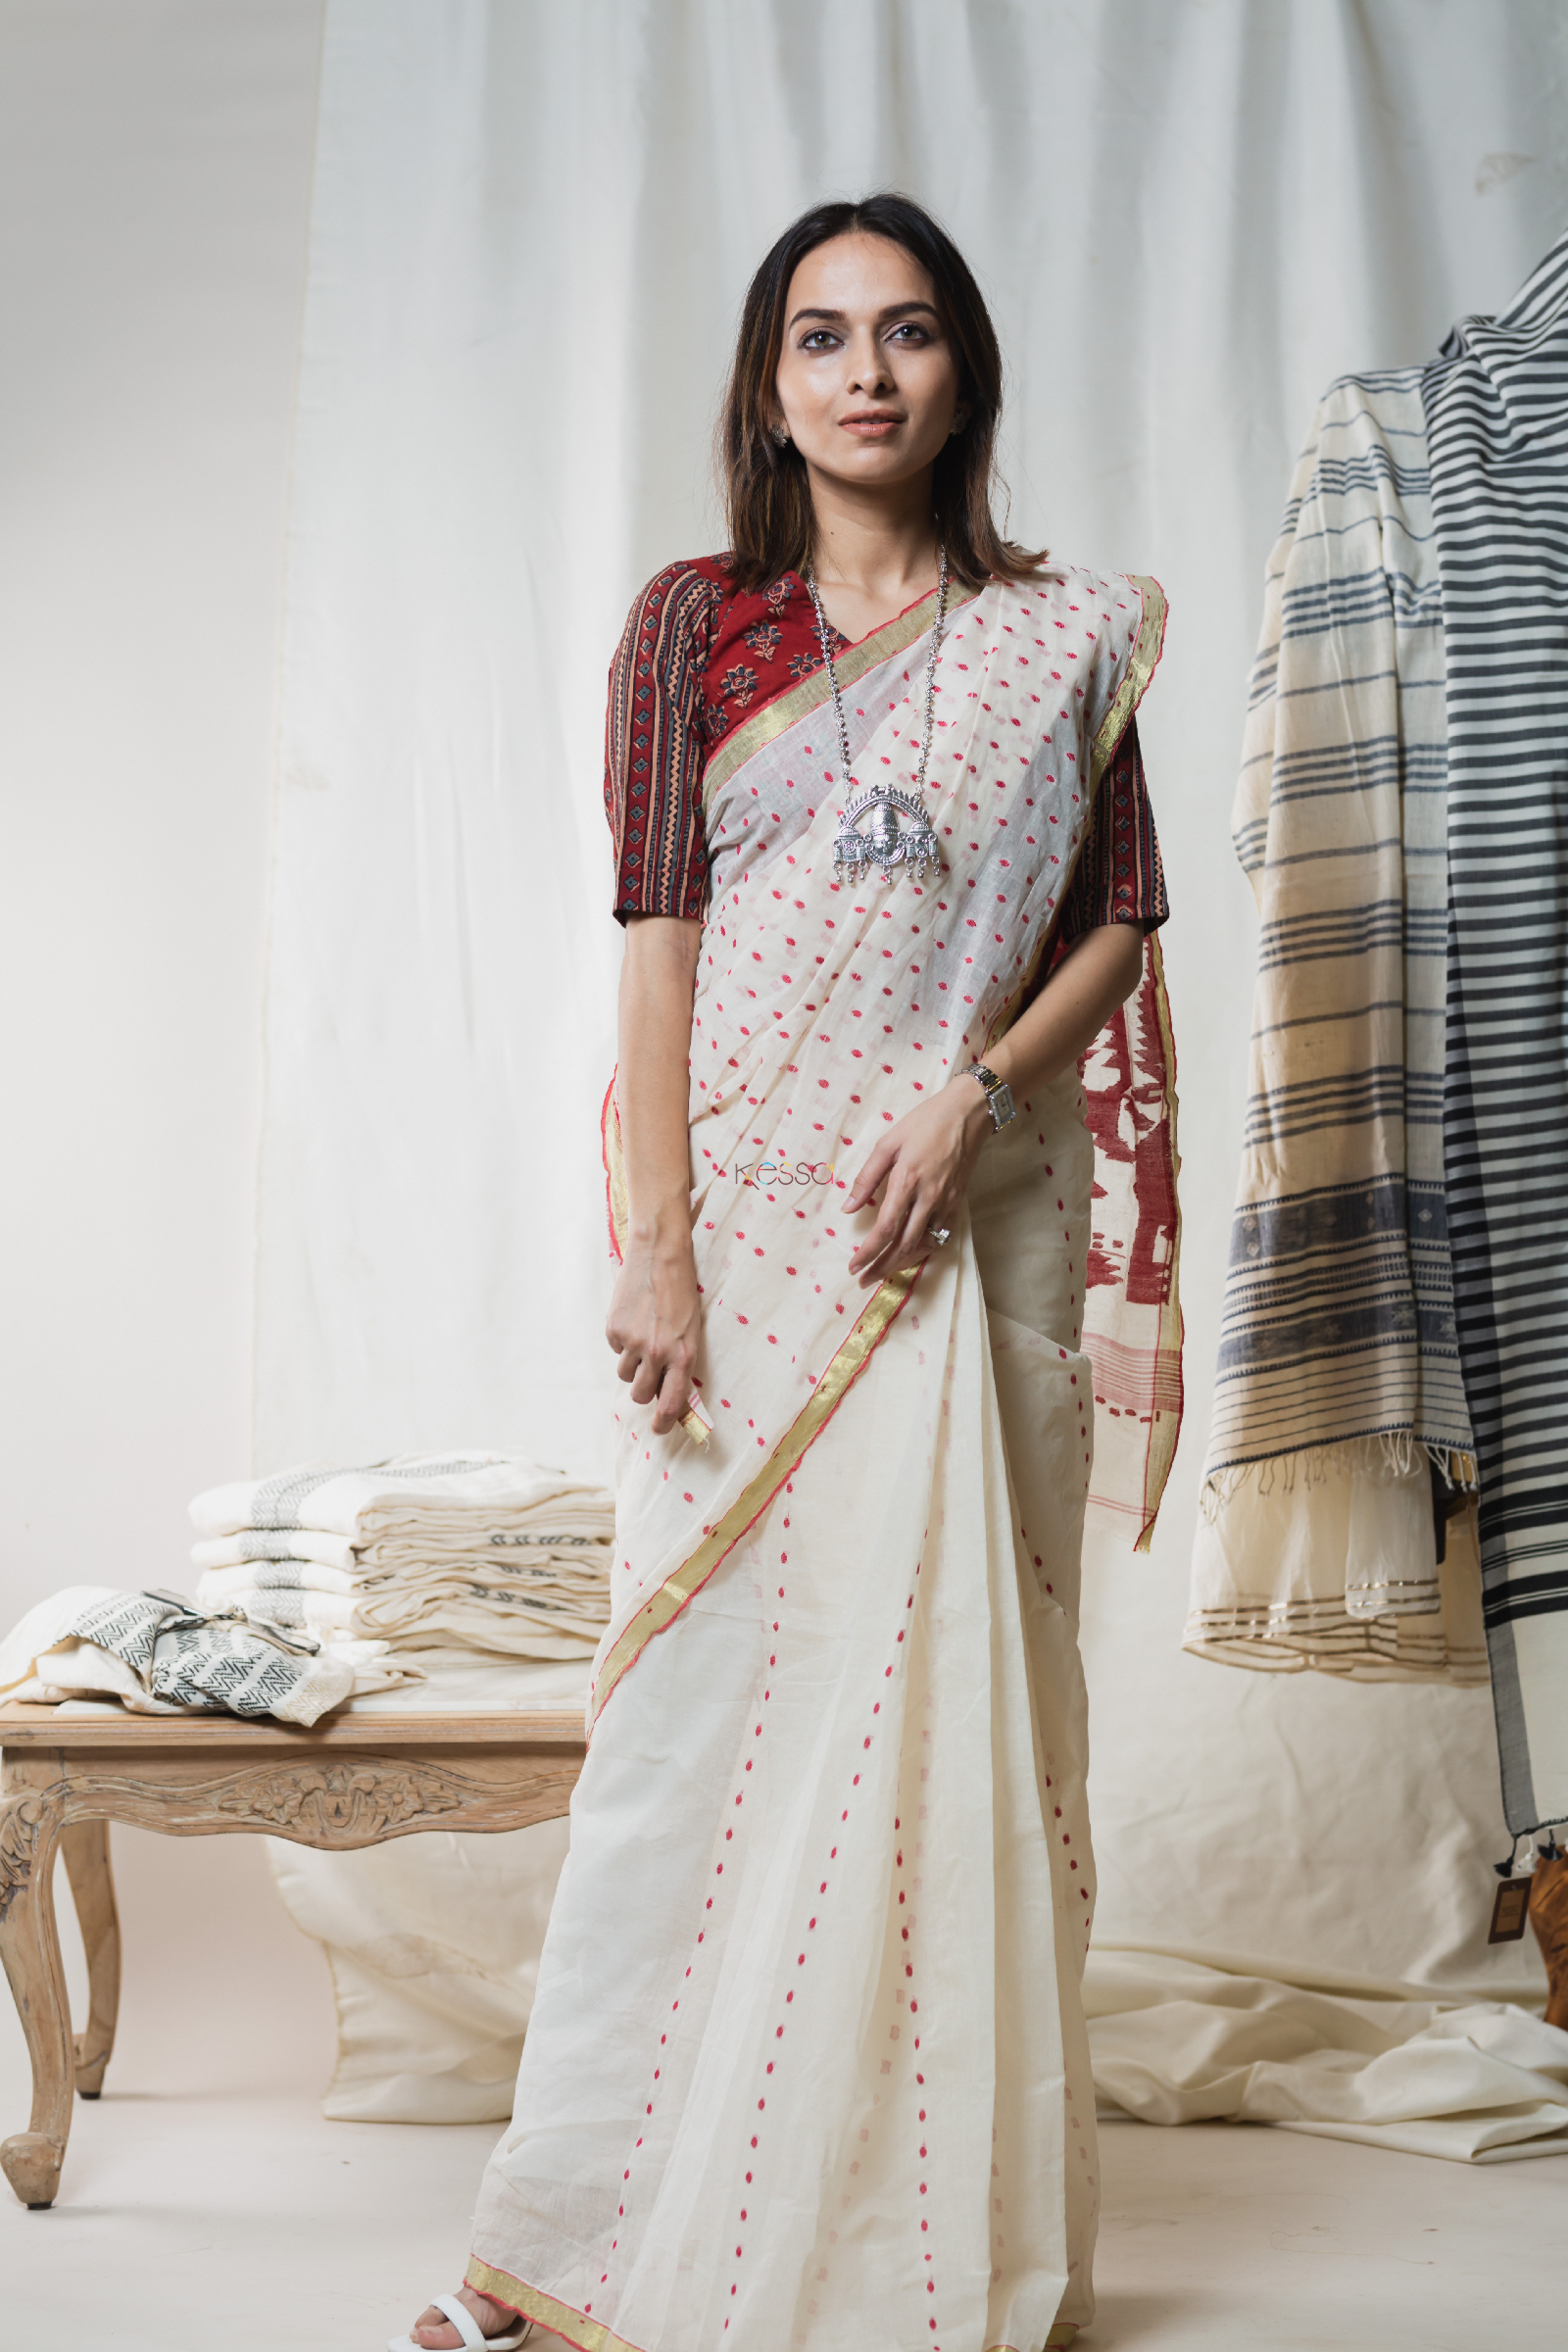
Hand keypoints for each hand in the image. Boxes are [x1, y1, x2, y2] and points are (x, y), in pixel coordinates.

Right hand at [605, 1219, 702, 1434]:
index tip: (659, 1429)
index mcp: (684, 1354)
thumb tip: (667, 1390)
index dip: (664, 1421)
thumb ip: (681, 1361)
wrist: (661, 1255)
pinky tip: (634, 1319)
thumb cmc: (682, 1292)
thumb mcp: (692, 1329)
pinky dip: (622, 1341)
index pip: (672, 1401)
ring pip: (626, 1374)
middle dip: (644, 1390)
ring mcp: (633, 1342)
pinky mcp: (614, 1329)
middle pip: (641, 1394)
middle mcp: (657, 1352)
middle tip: (649, 1373)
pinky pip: (615, 1350)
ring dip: (633, 1364)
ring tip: (644, 1335)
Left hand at [843, 1078, 991, 1287]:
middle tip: (863, 1280)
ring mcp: (946, 1202)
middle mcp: (928, 1198)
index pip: (885, 1229)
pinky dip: (922, 1250)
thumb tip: (848, 1207)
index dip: (868, 1252)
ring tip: (882, 1272)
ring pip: (923, 1245)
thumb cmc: (924, 1123)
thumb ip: (866, 1178)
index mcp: (906, 1181)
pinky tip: (908, 1253)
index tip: (853, 1266)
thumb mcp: (888, 1143)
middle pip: (903, 1246)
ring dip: (901, 1263)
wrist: (968, 1115)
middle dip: (881, 1267)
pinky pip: (939, 1236)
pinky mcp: (956, 1203)